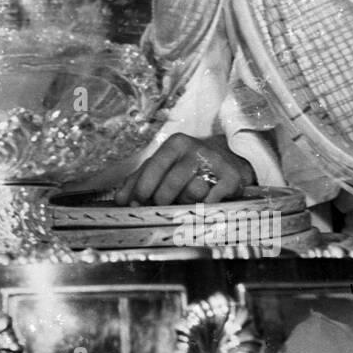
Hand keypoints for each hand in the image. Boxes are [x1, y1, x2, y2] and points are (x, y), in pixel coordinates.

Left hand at [114, 133, 254, 205]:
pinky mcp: (232, 179)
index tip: (136, 202)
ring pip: (192, 193)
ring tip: (184, 202)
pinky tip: (202, 206)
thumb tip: (120, 200)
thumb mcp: (163, 166)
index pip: (154, 165)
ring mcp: (216, 163)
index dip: (143, 186)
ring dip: (185, 204)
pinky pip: (211, 202)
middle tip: (160, 206)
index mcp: (175, 144)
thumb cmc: (188, 166)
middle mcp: (196, 149)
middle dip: (162, 200)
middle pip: (172, 183)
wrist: (230, 159)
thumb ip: (139, 180)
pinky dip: (203, 209)